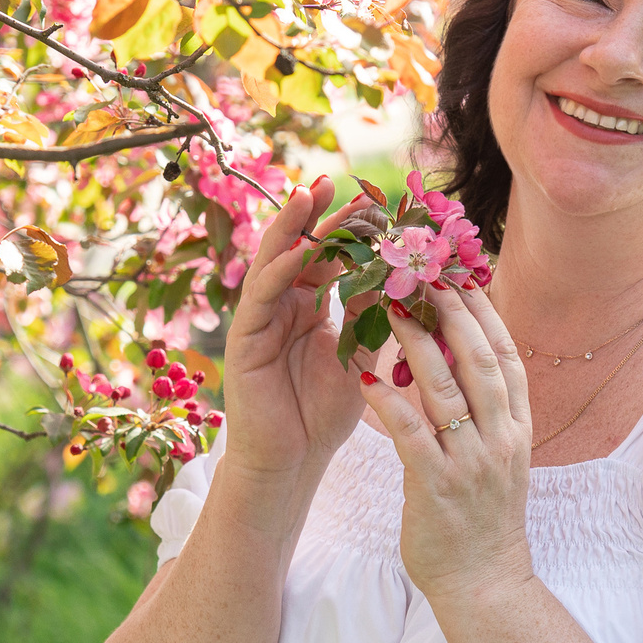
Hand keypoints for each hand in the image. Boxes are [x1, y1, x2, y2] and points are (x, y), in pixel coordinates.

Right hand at [220, 176, 370, 481]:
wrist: (292, 461)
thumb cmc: (324, 414)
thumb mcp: (360, 356)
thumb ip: (372, 315)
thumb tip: (399, 269)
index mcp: (309, 306)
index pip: (328, 256)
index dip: (346, 229)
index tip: (373, 200)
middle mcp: (282, 305)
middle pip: (298, 247)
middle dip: (315, 215)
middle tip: (335, 181)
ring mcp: (260, 318)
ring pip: (273, 261)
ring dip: (291, 227)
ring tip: (308, 194)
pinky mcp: (243, 336)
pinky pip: (260, 295)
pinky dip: (278, 269)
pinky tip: (298, 251)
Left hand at [359, 283, 534, 604]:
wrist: (484, 583)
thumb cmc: (482, 517)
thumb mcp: (497, 457)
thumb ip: (485, 412)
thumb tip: (463, 357)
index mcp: (517, 429)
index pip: (507, 357)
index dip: (486, 313)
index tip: (464, 275)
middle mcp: (501, 440)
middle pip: (480, 361)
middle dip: (454, 313)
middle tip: (426, 274)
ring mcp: (471, 463)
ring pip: (447, 389)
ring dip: (417, 344)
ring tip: (389, 307)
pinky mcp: (437, 486)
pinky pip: (410, 434)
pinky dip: (387, 403)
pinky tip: (364, 378)